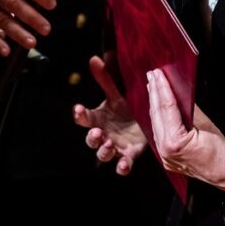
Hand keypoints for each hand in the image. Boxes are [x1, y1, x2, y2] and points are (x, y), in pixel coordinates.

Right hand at [73, 55, 146, 174]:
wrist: (145, 122)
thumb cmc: (126, 109)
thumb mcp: (117, 93)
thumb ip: (105, 78)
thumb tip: (95, 59)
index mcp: (99, 118)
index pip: (84, 118)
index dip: (80, 114)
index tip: (79, 109)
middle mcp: (104, 134)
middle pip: (90, 140)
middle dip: (91, 138)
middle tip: (96, 132)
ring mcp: (115, 146)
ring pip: (103, 154)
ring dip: (103, 151)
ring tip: (109, 144)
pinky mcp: (129, 155)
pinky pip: (122, 165)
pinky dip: (121, 167)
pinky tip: (123, 164)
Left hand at [147, 68, 224, 190]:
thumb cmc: (220, 152)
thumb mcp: (206, 125)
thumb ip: (189, 109)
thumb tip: (179, 93)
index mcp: (174, 142)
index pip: (166, 109)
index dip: (162, 89)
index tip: (158, 75)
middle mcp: (164, 150)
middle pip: (157, 115)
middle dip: (155, 93)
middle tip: (153, 75)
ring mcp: (163, 156)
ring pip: (155, 124)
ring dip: (154, 104)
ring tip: (153, 87)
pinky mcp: (166, 158)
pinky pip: (158, 134)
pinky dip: (158, 118)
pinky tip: (157, 107)